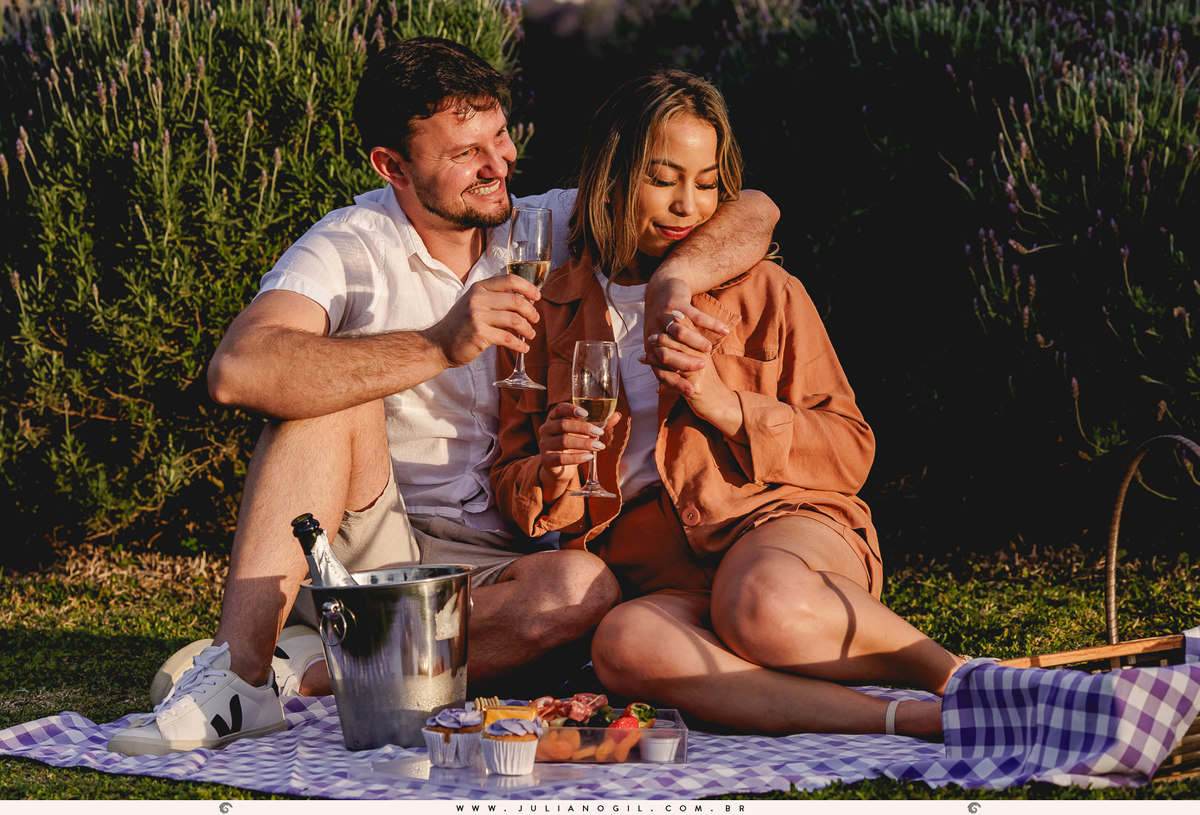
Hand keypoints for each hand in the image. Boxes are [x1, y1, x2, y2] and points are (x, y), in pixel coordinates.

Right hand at [420, 274, 540, 367]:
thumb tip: (526, 301)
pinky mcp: (479, 335)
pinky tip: (523, 348)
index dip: (528, 287)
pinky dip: (520, 344)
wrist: (438, 344)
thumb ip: (495, 299)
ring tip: (530, 334)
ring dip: (527, 329)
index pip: (510, 279)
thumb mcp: (474, 303)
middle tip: (535, 319)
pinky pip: (508, 338)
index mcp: (478, 288)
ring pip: (514, 320)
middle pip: (516, 300)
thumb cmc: (460, 325)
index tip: (537, 296)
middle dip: (531, 311)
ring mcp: (477, 316)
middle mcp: (477, 299)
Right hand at [536, 402, 621, 498]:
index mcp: (554, 418)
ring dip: (583, 444)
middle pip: (563, 425)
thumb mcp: (584, 433)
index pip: (559, 409)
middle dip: (583, 428)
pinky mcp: (546, 460)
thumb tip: (617, 415)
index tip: (586, 413)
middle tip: (599, 433)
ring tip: (599, 447)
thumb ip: (599, 424)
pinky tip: (589, 457)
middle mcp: (546, 429)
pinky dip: (577, 458)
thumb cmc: (573, 444)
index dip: (571, 409)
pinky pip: (561, 458)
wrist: (559, 467)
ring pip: (563, 441)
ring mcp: (544, 445)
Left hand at [642, 276, 728, 395]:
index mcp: (651, 345)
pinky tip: (725, 330)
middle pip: (668, 354)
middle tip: (702, 369)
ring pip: (681, 335)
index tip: (692, 391)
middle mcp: (655, 331)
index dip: (674, 381)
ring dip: (696, 343)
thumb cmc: (663, 323)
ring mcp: (666, 318)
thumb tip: (660, 390)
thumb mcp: (658, 343)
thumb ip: (661, 365)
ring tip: (709, 350)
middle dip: (685, 364)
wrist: (663, 287)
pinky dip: (711, 324)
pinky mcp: (678, 304)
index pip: (660, 368)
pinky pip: (696, 316)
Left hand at [645, 312, 740, 436]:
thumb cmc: (709, 385)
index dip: (679, 322)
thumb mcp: (702, 365)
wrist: (721, 404)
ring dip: (656, 357)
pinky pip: (671, 378)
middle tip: (650, 337)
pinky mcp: (692, 385)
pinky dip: (659, 377)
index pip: (690, 331)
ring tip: (643, 357)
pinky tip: (652, 382)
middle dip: (663, 338)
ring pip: (673, 357)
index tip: (667, 317)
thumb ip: (691, 353)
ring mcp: (697, 370)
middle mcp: (701, 357)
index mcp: (703, 350)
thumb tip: (676, 343)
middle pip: (681, 341)